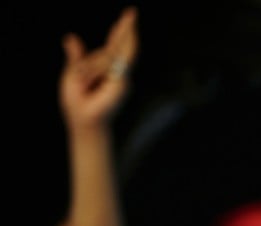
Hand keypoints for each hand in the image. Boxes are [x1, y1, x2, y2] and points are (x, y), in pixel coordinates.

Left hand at [59, 6, 137, 129]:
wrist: (84, 120)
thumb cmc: (78, 103)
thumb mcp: (72, 74)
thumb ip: (77, 57)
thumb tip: (71, 37)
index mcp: (106, 68)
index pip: (114, 44)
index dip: (121, 30)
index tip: (129, 17)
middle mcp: (117, 71)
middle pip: (116, 45)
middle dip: (125, 28)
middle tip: (132, 12)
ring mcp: (121, 76)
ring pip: (106, 55)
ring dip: (89, 68)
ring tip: (83, 85)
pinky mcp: (122, 81)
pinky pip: (108, 65)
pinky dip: (97, 67)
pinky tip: (99, 71)